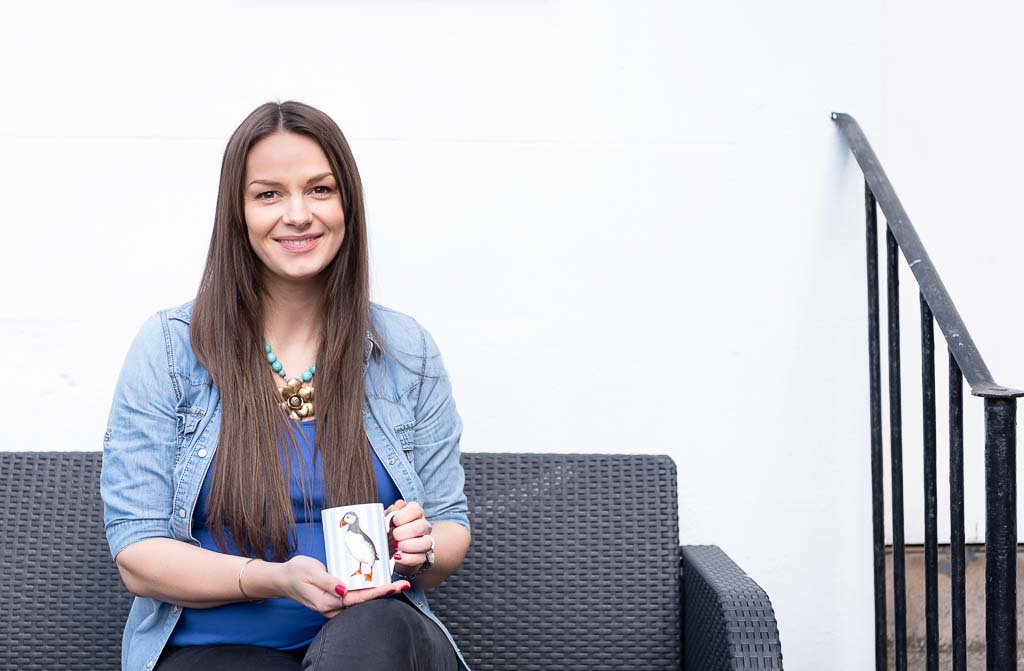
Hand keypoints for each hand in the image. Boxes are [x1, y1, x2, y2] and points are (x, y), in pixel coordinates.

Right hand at [277, 555, 409, 618]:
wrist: (283, 579)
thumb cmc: (296, 572)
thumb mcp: (310, 572)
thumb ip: (327, 581)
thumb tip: (344, 589)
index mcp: (327, 602)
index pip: (358, 598)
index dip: (377, 592)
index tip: (393, 586)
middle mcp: (333, 608)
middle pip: (364, 602)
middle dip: (385, 593)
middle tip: (405, 584)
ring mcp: (335, 607)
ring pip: (361, 602)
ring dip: (380, 593)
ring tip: (399, 584)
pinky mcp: (336, 601)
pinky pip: (356, 599)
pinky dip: (370, 592)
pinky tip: (381, 584)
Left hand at [385, 499, 431, 576]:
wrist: (392, 551)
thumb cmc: (390, 531)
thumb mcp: (387, 518)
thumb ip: (392, 511)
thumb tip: (398, 505)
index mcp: (415, 514)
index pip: (416, 510)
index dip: (403, 516)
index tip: (393, 522)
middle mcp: (423, 526)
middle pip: (421, 527)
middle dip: (402, 532)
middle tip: (394, 535)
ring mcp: (425, 542)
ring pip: (425, 543)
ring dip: (407, 545)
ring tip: (396, 546)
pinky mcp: (423, 557)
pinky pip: (420, 558)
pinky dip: (406, 558)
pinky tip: (398, 556)